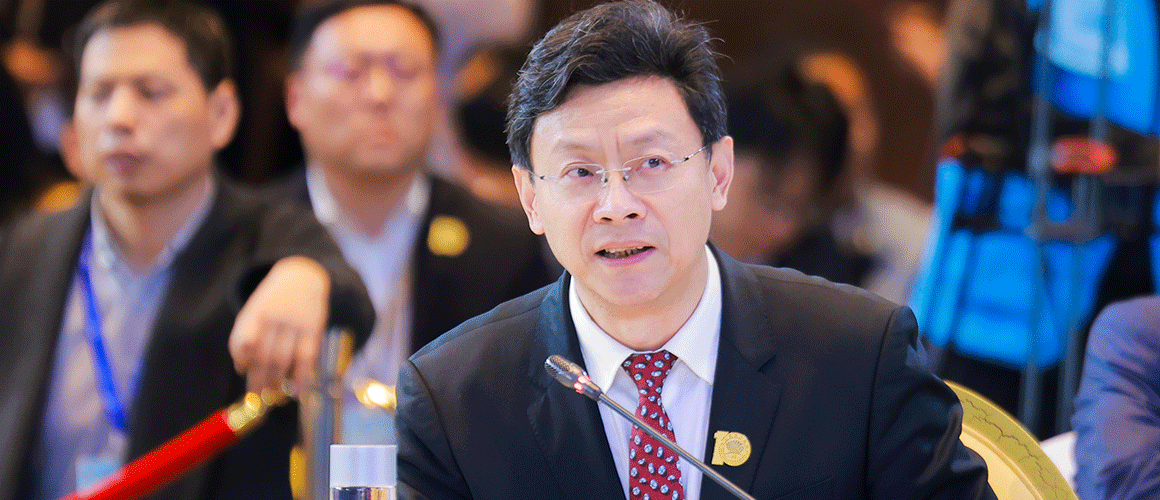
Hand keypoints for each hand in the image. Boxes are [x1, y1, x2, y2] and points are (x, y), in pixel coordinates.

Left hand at [229, 256, 330, 396]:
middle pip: (262, 355)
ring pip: (282, 360)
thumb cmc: (273, 300)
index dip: (241, 358)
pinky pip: (307, 358)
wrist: (302, 276)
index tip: (242, 370)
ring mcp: (295, 324)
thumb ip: (247, 334)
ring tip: (271, 395)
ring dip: (275, 382)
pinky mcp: (314, 329)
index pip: (243, 340)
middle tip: (255, 397)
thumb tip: (243, 368)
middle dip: (257, 380)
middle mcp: (275, 318)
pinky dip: (302, 378)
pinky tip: (298, 392)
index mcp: (256, 312)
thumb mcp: (256, 308)